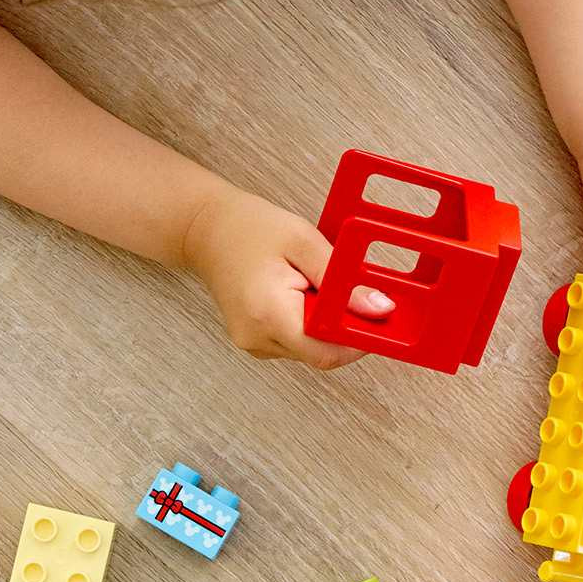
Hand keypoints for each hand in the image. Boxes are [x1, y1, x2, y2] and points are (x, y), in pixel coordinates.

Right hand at [184, 186, 391, 367]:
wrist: (206, 231)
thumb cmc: (249, 229)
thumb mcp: (304, 241)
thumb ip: (342, 280)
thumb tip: (377, 309)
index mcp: (269, 314)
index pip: (327, 351)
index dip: (359, 339)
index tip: (376, 317)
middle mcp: (258, 339)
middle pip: (321, 352)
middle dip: (341, 326)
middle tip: (344, 289)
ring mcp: (254, 345)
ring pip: (310, 349)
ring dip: (323, 324)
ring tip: (311, 285)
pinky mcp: (256, 343)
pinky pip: (296, 342)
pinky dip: (308, 323)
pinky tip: (299, 294)